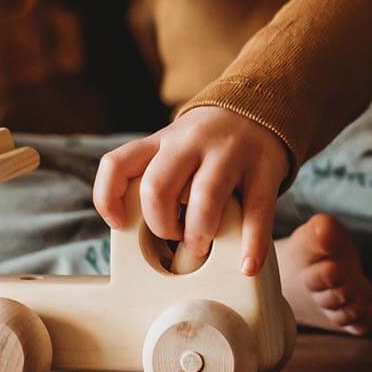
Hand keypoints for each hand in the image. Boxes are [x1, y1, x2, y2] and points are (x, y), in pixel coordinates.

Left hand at [92, 107, 289, 276]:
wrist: (257, 107)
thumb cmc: (205, 145)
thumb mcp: (171, 148)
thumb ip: (153, 176)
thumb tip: (137, 230)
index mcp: (161, 141)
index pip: (117, 163)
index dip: (108, 198)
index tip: (118, 224)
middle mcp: (190, 143)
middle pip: (157, 187)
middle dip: (161, 224)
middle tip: (174, 237)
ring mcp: (228, 154)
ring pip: (204, 198)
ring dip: (198, 233)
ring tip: (202, 244)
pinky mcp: (264, 169)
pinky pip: (256, 212)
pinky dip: (251, 244)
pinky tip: (246, 264)